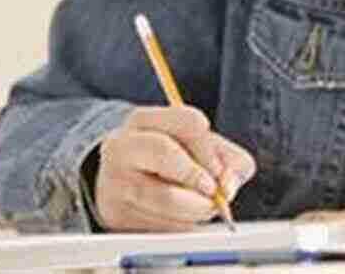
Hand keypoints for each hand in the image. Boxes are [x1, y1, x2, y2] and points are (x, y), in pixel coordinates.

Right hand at [94, 106, 256, 230]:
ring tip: (203, 207)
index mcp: (144, 120)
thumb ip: (230, 160)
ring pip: (164, 197)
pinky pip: (159, 225)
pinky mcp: (117, 216)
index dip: (211, 149)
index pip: (188, 123)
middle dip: (199, 176)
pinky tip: (184, 219)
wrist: (125, 183)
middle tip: (213, 192)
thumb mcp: (203, 147)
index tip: (219, 170)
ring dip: (196, 207)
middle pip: (167, 153)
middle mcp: (122, 147)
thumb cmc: (173, 160)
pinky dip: (182, 225)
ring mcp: (114, 182)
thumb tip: (228, 187)